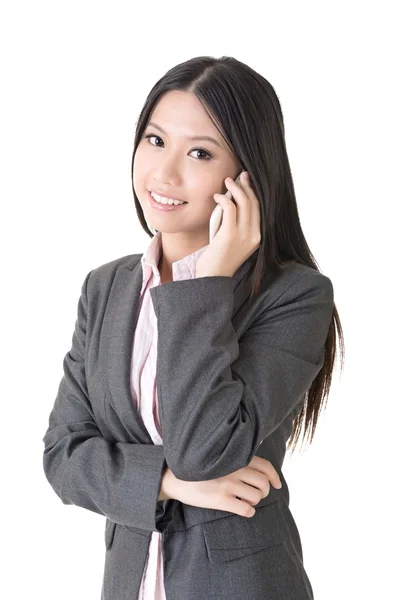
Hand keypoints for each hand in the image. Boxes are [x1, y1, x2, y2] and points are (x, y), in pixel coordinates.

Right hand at [161, 456, 281, 517]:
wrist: (175, 477)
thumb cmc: (198, 468)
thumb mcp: (219, 457)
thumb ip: (236, 460)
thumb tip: (257, 468)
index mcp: (235, 458)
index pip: (265, 466)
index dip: (274, 476)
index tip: (277, 484)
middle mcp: (234, 470)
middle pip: (263, 483)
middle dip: (264, 491)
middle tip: (257, 494)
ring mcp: (228, 485)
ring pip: (256, 497)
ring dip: (255, 501)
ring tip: (247, 501)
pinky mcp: (221, 500)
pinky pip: (246, 510)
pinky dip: (249, 512)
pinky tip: (244, 510)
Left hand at [195, 171, 260, 278]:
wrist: (212, 277)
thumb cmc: (219, 259)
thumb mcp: (234, 242)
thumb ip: (237, 226)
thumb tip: (233, 204)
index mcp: (258, 237)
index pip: (260, 208)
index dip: (254, 192)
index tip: (247, 181)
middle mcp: (254, 235)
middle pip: (254, 202)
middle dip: (247, 185)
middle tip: (239, 176)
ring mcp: (244, 235)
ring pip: (244, 203)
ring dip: (235, 188)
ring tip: (227, 181)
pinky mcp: (230, 234)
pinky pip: (230, 208)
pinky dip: (224, 199)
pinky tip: (217, 197)